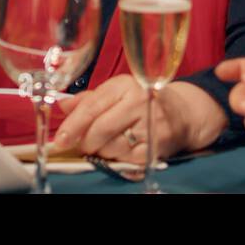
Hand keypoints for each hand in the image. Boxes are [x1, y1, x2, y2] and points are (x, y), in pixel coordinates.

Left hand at [53, 75, 213, 162]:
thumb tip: (62, 106)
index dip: (73, 125)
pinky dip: (117, 158)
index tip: (60, 140)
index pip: (92, 106)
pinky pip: (126, 159)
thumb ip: (89, 99)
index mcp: (125, 84)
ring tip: (106, 143)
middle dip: (85, 141)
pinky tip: (120, 150)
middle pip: (100, 129)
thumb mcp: (117, 92)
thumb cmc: (143, 101)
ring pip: (111, 147)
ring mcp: (151, 125)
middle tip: (83, 144)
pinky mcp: (158, 146)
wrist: (184, 114)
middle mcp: (140, 102)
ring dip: (101, 150)